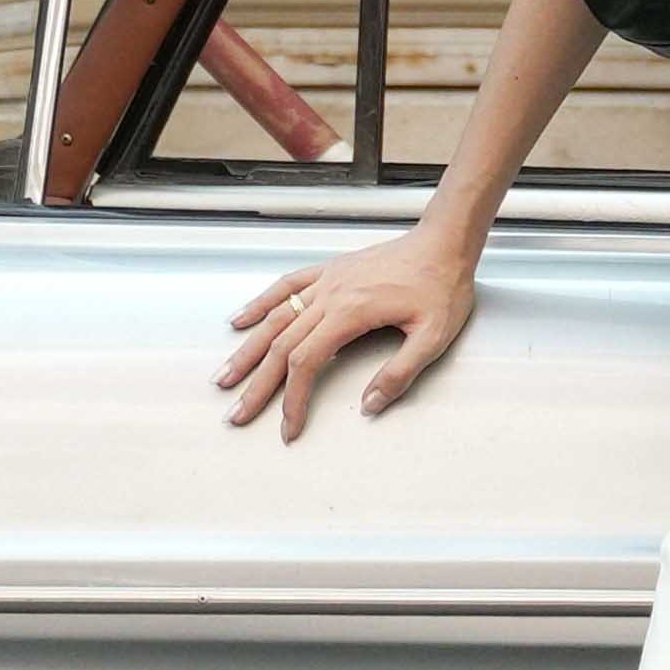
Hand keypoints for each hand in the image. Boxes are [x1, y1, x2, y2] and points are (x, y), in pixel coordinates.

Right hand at [218, 228, 477, 442]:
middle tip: (237, 414)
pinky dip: (260, 303)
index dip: (293, 399)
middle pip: (282, 346)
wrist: (444, 243)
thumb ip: (399, 374)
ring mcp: (326, 281)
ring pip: (276, 318)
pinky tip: (240, 319)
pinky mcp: (329, 271)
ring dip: (248, 349)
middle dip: (258, 385)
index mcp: (351, 313)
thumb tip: (368, 405)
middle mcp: (330, 295)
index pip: (307, 363)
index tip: (288, 427)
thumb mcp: (432, 337)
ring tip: (225, 375)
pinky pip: (286, 286)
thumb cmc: (441, 286)